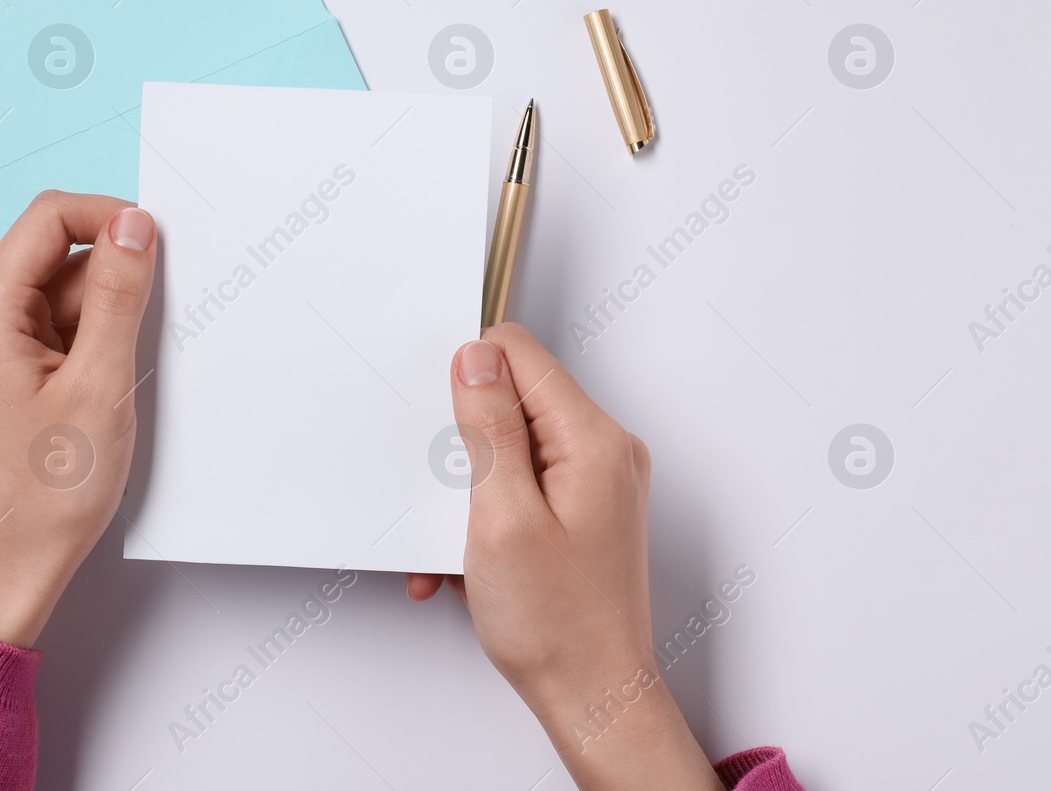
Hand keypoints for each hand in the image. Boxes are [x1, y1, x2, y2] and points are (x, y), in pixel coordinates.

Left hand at [0, 190, 155, 647]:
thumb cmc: (45, 496)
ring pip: (56, 297)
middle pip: (53, 258)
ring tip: (110, 387)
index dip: (107, 217)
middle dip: (108, 284)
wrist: (7, 571)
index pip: (46, 219)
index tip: (155, 244)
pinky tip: (99, 394)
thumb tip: (135, 226)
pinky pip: (49, 332)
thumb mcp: (100, 385)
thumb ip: (120, 296)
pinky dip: (85, 348)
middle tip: (136, 342)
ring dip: (99, 323)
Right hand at [409, 324, 719, 789]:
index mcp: (593, 441)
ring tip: (457, 547)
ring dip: (466, 492)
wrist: (593, 697)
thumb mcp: (503, 517)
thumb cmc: (558, 627)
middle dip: (464, 448)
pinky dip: (484, 515)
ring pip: (507, 447)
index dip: (469, 380)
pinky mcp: (580, 507)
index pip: (519, 354)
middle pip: (512, 399)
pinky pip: (519, 484)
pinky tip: (468, 561)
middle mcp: (603, 451)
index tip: (447, 430)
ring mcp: (594, 480)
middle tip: (450, 503)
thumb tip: (476, 357)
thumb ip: (489, 428)